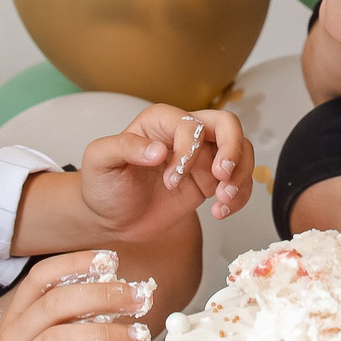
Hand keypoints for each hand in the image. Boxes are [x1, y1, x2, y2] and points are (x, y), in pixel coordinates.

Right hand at [0, 260, 153, 340]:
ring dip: (105, 335)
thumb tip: (112, 301)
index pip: (40, 278)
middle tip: (140, 298)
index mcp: (16, 321)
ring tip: (138, 336)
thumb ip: (58, 323)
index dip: (74, 263)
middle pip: (55, 304)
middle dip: (102, 294)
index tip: (109, 259)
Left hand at [78, 103, 254, 232]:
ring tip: (223, 199)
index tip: (171, 179)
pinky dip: (239, 196)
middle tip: (222, 176)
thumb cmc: (102, 186)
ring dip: (241, 174)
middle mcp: (184, 134)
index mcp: (159, 122)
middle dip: (232, 149)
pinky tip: (221, 211)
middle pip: (227, 124)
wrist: (109, 219)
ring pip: (241, 150)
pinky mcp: (208, 182)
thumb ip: (124, 147)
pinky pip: (238, 180)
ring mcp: (200, 158)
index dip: (188, 152)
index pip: (191, 123)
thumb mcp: (100, 161)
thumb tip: (158, 150)